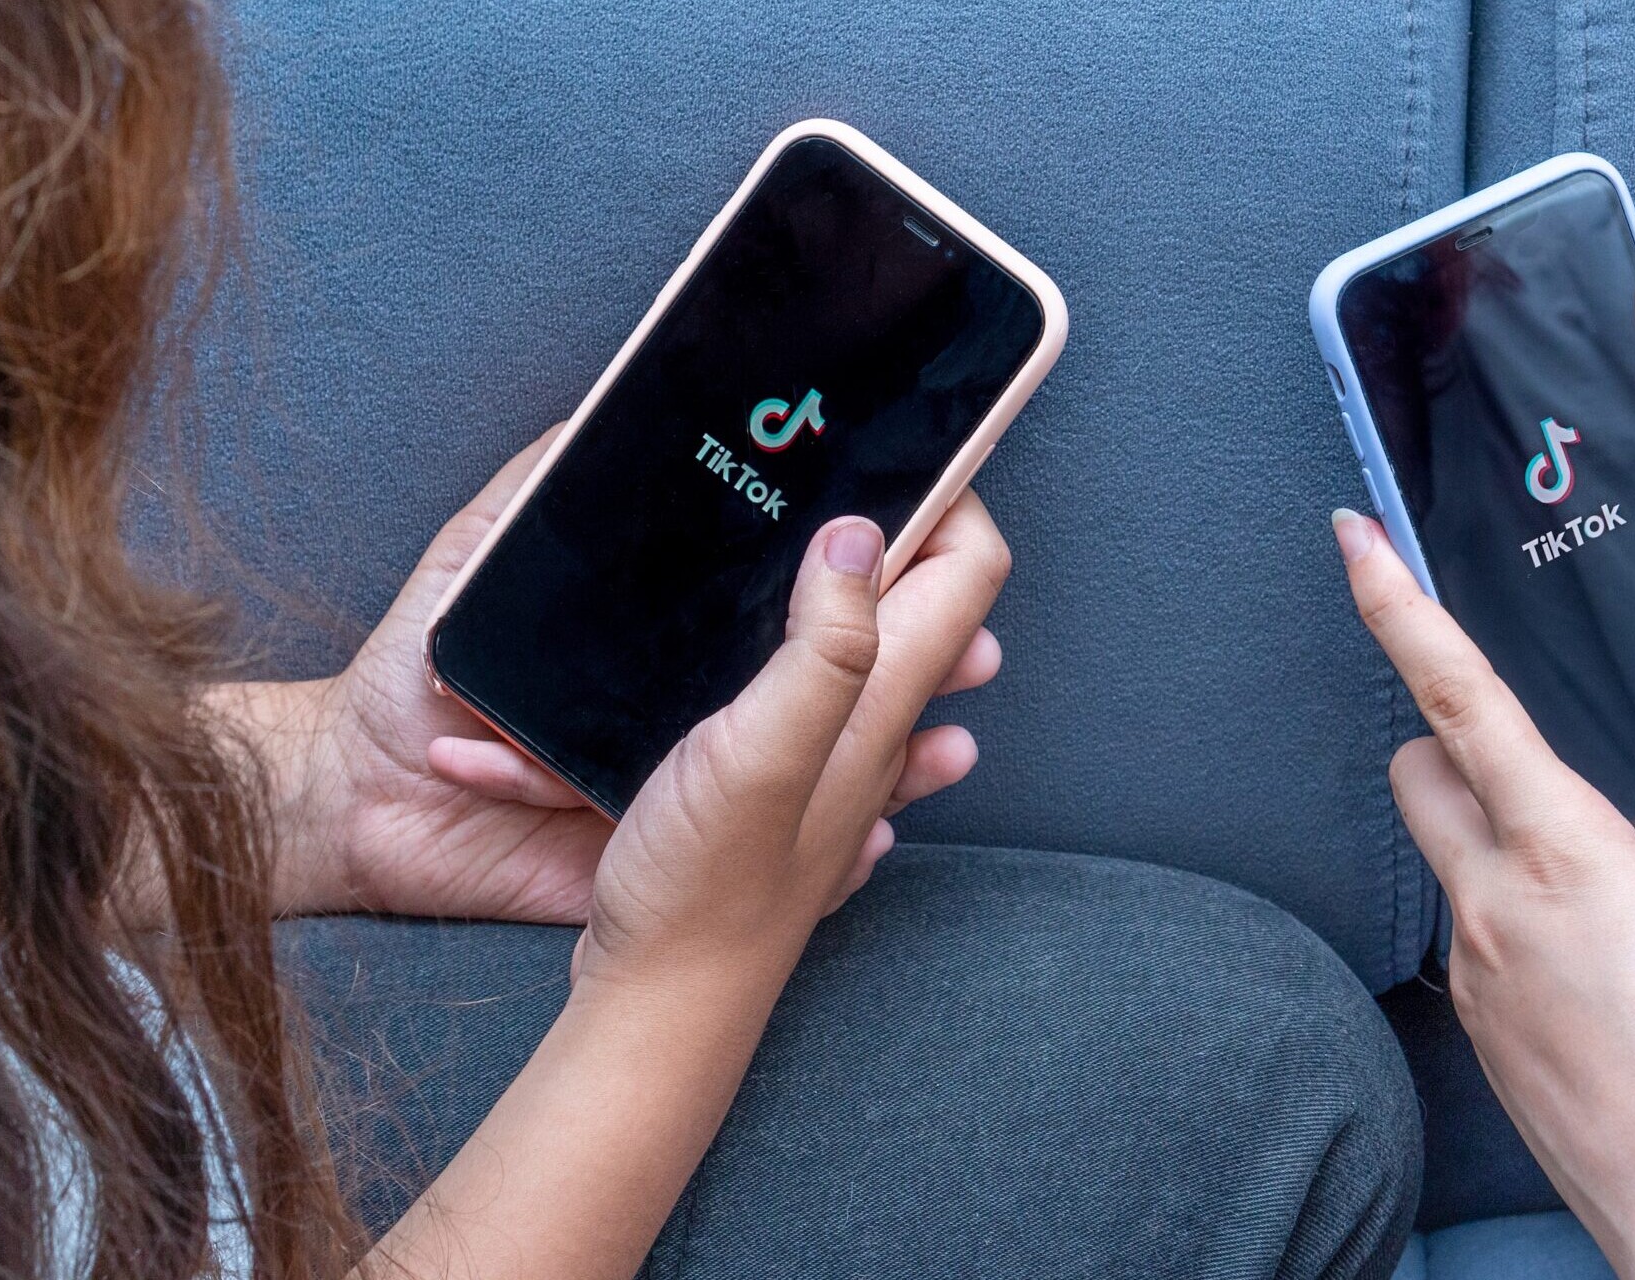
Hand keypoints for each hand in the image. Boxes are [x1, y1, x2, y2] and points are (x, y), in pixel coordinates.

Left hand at [245, 424, 1000, 920]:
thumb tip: (628, 397)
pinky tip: (879, 833)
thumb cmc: (415, 667)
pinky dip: (819, 845)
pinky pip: (737, 840)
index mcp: (674, 620)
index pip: (798, 577)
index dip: (879, 551)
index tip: (937, 525)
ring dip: (900, 764)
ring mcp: (683, 769)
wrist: (350, 793)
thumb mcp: (482, 549)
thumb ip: (549, 475)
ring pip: (819, 769)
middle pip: (840, 674)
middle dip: (928, 669)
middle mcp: (695, 690)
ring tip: (950, 752)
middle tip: (980, 660)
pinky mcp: (657, 833)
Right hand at [368, 506, 1009, 1279]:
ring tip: (804, 533)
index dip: (949, 490)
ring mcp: (840, 757)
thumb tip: (863, 536)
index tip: (891, 442)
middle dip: (904, 523)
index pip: (971, 563)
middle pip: (931, 595)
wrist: (663, 1002)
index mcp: (887, 694)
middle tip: (838, 468)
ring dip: (859, 583)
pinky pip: (832, 692)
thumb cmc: (704, 886)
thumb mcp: (760, 749)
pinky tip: (772, 636)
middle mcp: (882, 722)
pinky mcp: (790, 782)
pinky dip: (819, 643)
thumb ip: (824, 646)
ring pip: (882, 644)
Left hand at [1334, 509, 1634, 1279]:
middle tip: (1525, 751)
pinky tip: (1593, 959)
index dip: (1398, 610)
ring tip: (1597, 878)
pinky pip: (1473, 943)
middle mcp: (1492, 904)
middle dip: (1443, 742)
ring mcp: (1475, 976)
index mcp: (1561, 851)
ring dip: (1491, 841)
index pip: (1456, 700)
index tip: (1354, 544)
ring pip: (1446, 864)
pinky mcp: (1482, 1036)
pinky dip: (1512, 921)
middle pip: (1415, 776)